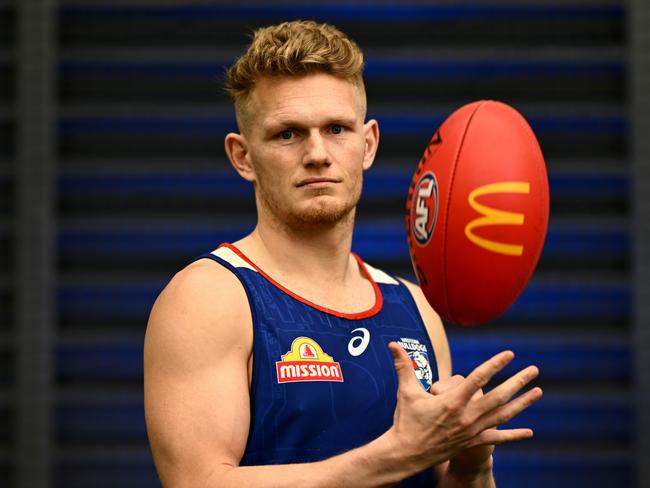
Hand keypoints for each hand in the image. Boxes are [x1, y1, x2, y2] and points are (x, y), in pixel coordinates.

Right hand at [386, 343, 541, 474]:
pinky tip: (529, 432)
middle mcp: (466, 416)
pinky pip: (497, 438)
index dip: (495, 365)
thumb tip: (392, 344)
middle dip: (518, 382)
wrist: (407, 453)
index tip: (509, 354)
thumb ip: (403, 366)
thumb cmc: (406, 421)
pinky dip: (514, 435)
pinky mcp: (472, 442)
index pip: (478, 378)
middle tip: (534, 370)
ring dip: (522, 403)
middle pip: (499, 396)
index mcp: (452, 401)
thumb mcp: (406, 391)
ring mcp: (472, 430)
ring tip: (538, 392)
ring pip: (503, 415)